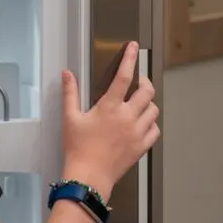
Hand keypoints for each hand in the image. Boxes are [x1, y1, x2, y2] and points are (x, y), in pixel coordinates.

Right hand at [60, 41, 159, 199]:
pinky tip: (142, 123)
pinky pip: (155, 129)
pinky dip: (151, 123)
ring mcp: (138, 132)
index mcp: (110, 107)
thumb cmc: (77, 146)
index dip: (129, 59)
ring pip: (154, 110)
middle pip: (147, 91)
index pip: (123, 76)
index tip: (132, 47)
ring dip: (148, 103)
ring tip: (139, 103)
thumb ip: (70, 93)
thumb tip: (67, 74)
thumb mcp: (70, 118)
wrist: (89, 175)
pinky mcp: (142, 146)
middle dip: (144, 82)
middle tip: (138, 81)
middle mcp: (128, 116)